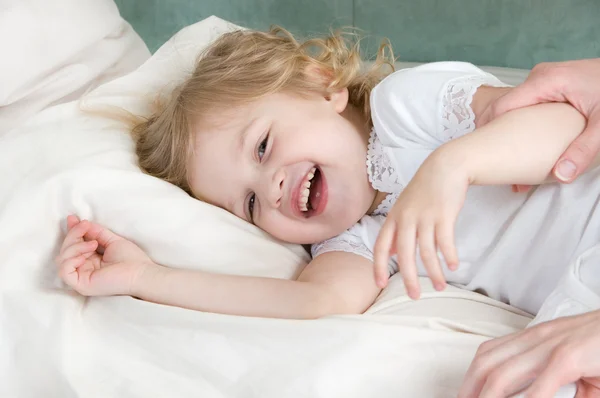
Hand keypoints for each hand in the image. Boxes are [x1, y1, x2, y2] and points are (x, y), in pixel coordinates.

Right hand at [55, 215, 152, 295]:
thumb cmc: (132, 259)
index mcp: (90, 261)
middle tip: (85, 226)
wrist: (141, 273)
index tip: (73, 218)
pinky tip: (87, 254)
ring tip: (94, 243)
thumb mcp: (111, 240)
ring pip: (62, 259)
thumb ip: (95, 232)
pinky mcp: (82, 285)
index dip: (71, 231)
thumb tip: (79, 221)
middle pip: (65, 251)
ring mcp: (82, 279)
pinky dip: (71, 259)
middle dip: (73, 235)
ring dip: (75, 246)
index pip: (73, 245)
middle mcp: (84, 270)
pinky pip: (64, 271)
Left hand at [372, 154, 466, 297]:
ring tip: (440, 286)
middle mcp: (406, 219)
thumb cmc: (424, 190)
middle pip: (404, 255)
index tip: (379, 284)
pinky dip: (449, 256)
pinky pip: (445, 242)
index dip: (378, 266)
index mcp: (393, 218)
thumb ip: (398, 231)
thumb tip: (394, 253)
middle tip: (414, 295)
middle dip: (409, 278)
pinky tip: (453, 266)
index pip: (381, 246)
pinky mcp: (444, 215)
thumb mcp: (404, 208)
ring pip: (427, 252)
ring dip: (434, 272)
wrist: (445, 166)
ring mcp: (425, 216)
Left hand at [458, 310, 599, 397]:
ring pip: (503, 373)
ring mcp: (551, 346)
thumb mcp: (573, 367)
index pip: (490, 354)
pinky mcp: (570, 357)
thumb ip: (555, 386)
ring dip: (488, 397)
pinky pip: (541, 384)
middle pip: (487, 363)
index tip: (465, 394)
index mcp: (533, 338)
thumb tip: (544, 397)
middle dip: (470, 388)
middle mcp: (536, 338)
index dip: (471, 376)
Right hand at [479, 59, 599, 190]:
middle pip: (501, 108)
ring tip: (508, 160)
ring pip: (512, 108)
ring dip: (506, 133)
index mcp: (546, 82)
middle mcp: (539, 77)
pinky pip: (525, 105)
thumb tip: (560, 176)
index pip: (501, 107)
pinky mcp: (549, 85)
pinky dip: (520, 125)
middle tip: (493, 164)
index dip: (487, 131)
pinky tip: (523, 146)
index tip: (481, 154)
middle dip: (494, 136)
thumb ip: (583, 150)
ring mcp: (543, 79)